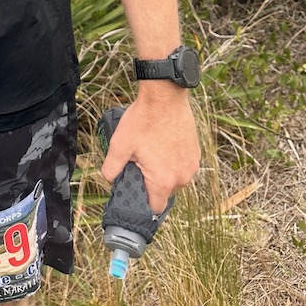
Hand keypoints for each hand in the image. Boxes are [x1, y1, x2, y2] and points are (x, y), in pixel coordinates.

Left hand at [99, 88, 200, 213]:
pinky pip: (182, 166)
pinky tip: (161, 147)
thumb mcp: (119, 145)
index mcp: (163, 180)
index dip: (143, 204)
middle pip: (165, 193)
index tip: (135, 194)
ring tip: (150, 154)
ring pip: (175, 179)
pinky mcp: (195, 153)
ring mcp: (191, 165)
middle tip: (139, 166)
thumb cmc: (143, 120)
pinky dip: (173, 162)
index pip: (155, 208)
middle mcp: (182, 177)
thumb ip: (111, 169)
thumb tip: (109, 180)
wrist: (165, 97)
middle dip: (151, 184)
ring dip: (163, 173)